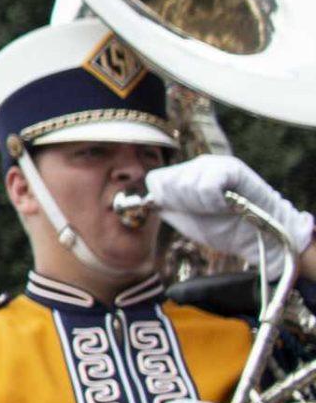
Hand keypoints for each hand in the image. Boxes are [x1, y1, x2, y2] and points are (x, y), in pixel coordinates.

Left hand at [144, 155, 311, 274]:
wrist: (257, 238)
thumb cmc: (223, 228)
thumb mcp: (186, 218)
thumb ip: (165, 205)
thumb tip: (144, 198)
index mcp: (183, 175)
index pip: (155, 181)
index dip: (165, 200)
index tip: (186, 211)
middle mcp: (196, 165)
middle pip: (168, 184)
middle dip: (185, 205)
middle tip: (208, 211)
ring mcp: (214, 163)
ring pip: (186, 185)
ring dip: (202, 205)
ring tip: (220, 208)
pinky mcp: (231, 168)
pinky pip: (207, 185)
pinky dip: (214, 202)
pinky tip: (228, 204)